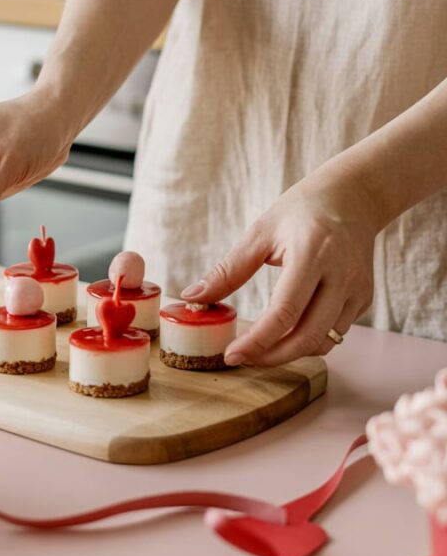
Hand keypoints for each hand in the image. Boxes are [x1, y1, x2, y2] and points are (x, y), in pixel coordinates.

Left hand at [182, 168, 379, 365]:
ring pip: (325, 341)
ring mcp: (357, 289)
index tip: (231, 355)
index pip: (285, 312)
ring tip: (262, 347)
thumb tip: (191, 297)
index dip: (257, 341)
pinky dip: (310, 340)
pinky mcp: (364, 298)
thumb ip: (228, 270)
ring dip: (291, 352)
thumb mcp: (260, 232)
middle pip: (307, 336)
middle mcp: (341, 275)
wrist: (352, 197)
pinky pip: (336, 332)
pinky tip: (287, 332)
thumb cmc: (301, 210)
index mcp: (312, 254)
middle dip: (272, 356)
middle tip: (243, 359)